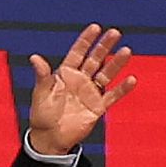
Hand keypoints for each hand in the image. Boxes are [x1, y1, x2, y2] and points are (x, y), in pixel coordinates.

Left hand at [26, 23, 135, 154]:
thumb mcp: (40, 93)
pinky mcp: (98, 106)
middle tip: (115, 33)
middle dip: (104, 46)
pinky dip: (122, 89)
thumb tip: (34, 57)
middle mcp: (80, 80)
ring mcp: (90, 92)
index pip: (77, 53)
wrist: (49, 138)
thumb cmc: (42, 115)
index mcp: (65, 74)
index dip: (86, 40)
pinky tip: (131, 79)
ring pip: (106, 74)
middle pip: (95, 59)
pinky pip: (112, 96)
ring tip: (126, 51)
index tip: (95, 27)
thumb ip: (42, 76)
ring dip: (116, 63)